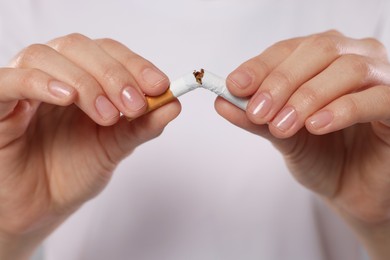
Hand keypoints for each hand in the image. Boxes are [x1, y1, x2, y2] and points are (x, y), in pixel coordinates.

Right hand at [0, 33, 179, 258]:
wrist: (39, 208)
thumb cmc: (73, 171)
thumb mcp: (115, 147)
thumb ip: (141, 125)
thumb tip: (174, 104)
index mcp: (82, 78)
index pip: (108, 52)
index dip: (135, 64)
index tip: (160, 86)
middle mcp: (53, 75)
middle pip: (79, 47)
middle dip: (113, 74)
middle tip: (133, 105)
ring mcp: (23, 87)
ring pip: (47, 56)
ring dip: (84, 81)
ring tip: (106, 115)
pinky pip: (9, 80)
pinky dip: (38, 82)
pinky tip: (66, 97)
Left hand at [216, 30, 389, 258]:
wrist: (352, 189)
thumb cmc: (320, 155)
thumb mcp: (281, 135)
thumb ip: (255, 118)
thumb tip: (221, 102)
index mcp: (322, 59)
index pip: (288, 49)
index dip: (260, 66)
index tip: (234, 87)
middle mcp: (354, 58)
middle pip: (318, 50)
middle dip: (281, 81)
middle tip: (258, 112)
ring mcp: (381, 78)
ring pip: (347, 69)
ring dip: (308, 96)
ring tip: (283, 125)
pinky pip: (376, 98)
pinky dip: (342, 109)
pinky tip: (317, 126)